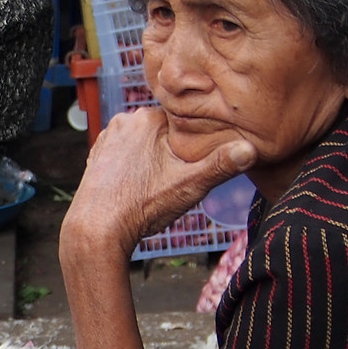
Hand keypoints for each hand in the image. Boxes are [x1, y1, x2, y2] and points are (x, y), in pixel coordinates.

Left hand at [63, 105, 252, 259]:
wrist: (96, 230)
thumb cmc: (141, 207)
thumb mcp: (189, 186)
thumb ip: (221, 165)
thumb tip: (251, 149)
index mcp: (149, 118)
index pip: (184, 118)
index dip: (195, 139)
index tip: (195, 159)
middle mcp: (125, 121)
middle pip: (164, 129)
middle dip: (173, 150)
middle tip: (175, 178)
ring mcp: (108, 138)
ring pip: (144, 141)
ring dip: (154, 157)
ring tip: (156, 184)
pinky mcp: (97, 156)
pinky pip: (125, 153)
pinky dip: (135, 165)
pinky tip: (139, 185)